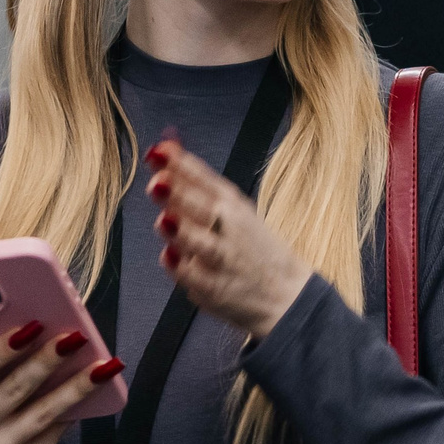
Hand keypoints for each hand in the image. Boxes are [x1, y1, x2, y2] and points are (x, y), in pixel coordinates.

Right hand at [0, 322, 123, 443]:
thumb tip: (0, 318)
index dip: (2, 350)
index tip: (32, 325)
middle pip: (16, 391)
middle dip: (48, 361)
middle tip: (76, 336)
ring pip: (43, 414)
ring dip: (76, 388)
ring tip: (103, 365)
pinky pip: (53, 433)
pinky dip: (75, 409)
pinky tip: (95, 390)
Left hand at [144, 139, 313, 337]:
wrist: (286, 293)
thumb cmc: (252, 246)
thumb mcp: (235, 209)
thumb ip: (197, 183)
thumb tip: (163, 150)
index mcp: (234, 205)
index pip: (206, 180)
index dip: (180, 165)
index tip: (157, 153)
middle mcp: (231, 230)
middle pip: (204, 208)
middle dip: (182, 195)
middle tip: (158, 182)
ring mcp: (225, 260)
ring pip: (200, 243)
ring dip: (182, 231)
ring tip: (165, 221)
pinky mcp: (216, 289)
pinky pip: (193, 277)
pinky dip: (180, 267)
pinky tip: (169, 256)